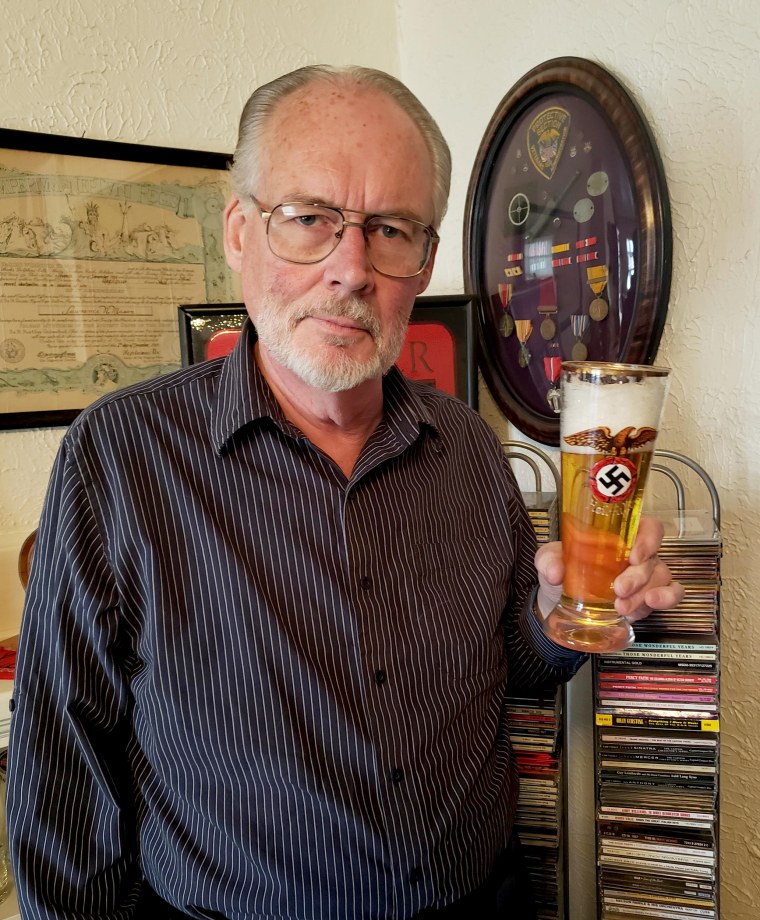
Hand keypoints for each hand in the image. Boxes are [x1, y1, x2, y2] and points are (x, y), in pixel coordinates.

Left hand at [534, 515, 684, 621]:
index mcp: (619, 534)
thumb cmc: (564, 569)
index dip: (647, 539)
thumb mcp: (550, 559)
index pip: (647, 526)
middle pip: (653, 557)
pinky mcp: (649, 596)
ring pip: (661, 578)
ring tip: (622, 607)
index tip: (633, 555)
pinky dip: (666, 599)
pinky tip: (651, 605)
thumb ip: (549, 560)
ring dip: (644, 593)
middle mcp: (638, 552)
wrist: (561, 599)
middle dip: (638, 576)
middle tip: (619, 589)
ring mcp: (647, 575)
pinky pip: (670, 594)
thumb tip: (555, 571)